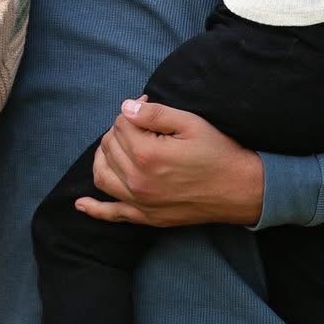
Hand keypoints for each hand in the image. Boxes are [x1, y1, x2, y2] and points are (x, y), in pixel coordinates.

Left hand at [76, 97, 264, 227]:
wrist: (242, 190)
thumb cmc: (219, 152)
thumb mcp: (190, 123)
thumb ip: (154, 113)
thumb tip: (126, 108)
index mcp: (147, 154)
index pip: (120, 124)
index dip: (133, 109)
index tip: (148, 104)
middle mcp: (138, 181)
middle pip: (109, 146)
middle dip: (120, 129)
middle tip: (142, 124)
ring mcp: (141, 203)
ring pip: (102, 175)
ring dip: (103, 157)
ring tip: (117, 145)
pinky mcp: (147, 218)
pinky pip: (112, 214)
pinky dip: (94, 208)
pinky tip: (81, 203)